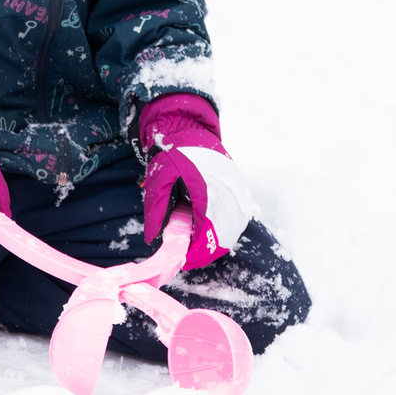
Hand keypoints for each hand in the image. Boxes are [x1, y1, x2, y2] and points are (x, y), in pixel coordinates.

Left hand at [135, 93, 255, 269]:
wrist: (193, 135)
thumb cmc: (174, 157)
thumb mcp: (159, 181)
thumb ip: (157, 210)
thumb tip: (154, 238)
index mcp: (209, 194)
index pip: (207, 235)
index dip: (195, 252)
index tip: (182, 259)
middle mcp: (229, 198)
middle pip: (222, 238)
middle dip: (204, 251)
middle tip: (186, 256)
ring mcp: (238, 197)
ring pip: (230, 232)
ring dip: (214, 243)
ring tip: (194, 246)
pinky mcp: (242, 196)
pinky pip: (235, 222)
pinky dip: (221, 232)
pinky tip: (205, 232)